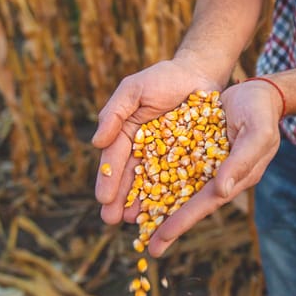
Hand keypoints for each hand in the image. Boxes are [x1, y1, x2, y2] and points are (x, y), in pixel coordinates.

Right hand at [92, 58, 219, 224]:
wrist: (200, 73)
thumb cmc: (164, 78)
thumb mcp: (133, 90)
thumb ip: (114, 113)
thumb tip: (95, 142)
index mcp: (127, 133)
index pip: (114, 159)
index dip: (108, 179)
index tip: (103, 199)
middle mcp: (144, 148)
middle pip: (130, 177)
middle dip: (120, 199)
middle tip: (112, 220)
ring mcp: (166, 155)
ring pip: (151, 183)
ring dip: (142, 203)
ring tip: (135, 222)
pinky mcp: (188, 158)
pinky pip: (178, 178)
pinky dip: (170, 194)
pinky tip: (165, 211)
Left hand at [146, 79, 282, 256]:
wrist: (258, 92)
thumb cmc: (261, 112)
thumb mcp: (257, 134)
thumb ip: (241, 162)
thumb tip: (222, 191)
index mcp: (235, 178)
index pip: (205, 203)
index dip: (183, 221)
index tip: (161, 240)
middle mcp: (219, 175)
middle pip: (189, 203)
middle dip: (168, 224)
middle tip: (147, 247)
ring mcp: (207, 163)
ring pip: (179, 187)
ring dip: (159, 203)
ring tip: (137, 221)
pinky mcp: (197, 148)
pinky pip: (176, 165)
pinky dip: (160, 176)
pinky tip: (141, 183)